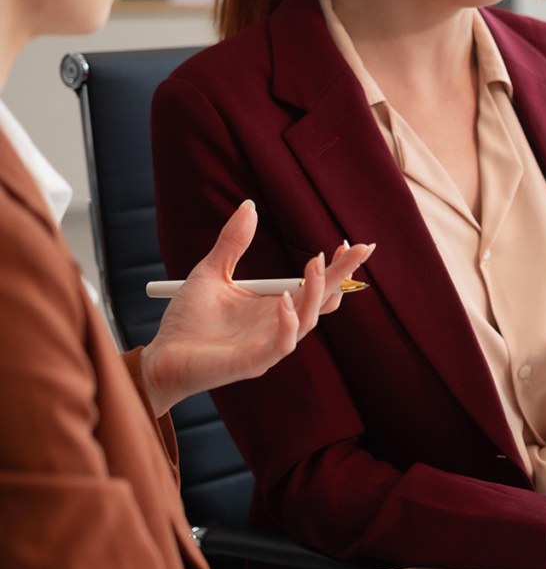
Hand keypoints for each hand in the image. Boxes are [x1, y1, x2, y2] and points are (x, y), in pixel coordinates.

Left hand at [140, 200, 373, 416]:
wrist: (162, 357)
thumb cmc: (188, 321)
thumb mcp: (212, 272)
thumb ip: (233, 243)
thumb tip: (249, 206)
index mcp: (275, 305)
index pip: (315, 286)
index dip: (334, 266)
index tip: (344, 242)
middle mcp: (280, 325)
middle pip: (322, 300)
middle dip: (343, 275)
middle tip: (361, 249)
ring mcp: (270, 345)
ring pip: (308, 320)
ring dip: (315, 291)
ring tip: (315, 262)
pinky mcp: (254, 362)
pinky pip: (281, 345)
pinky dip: (288, 323)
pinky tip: (284, 301)